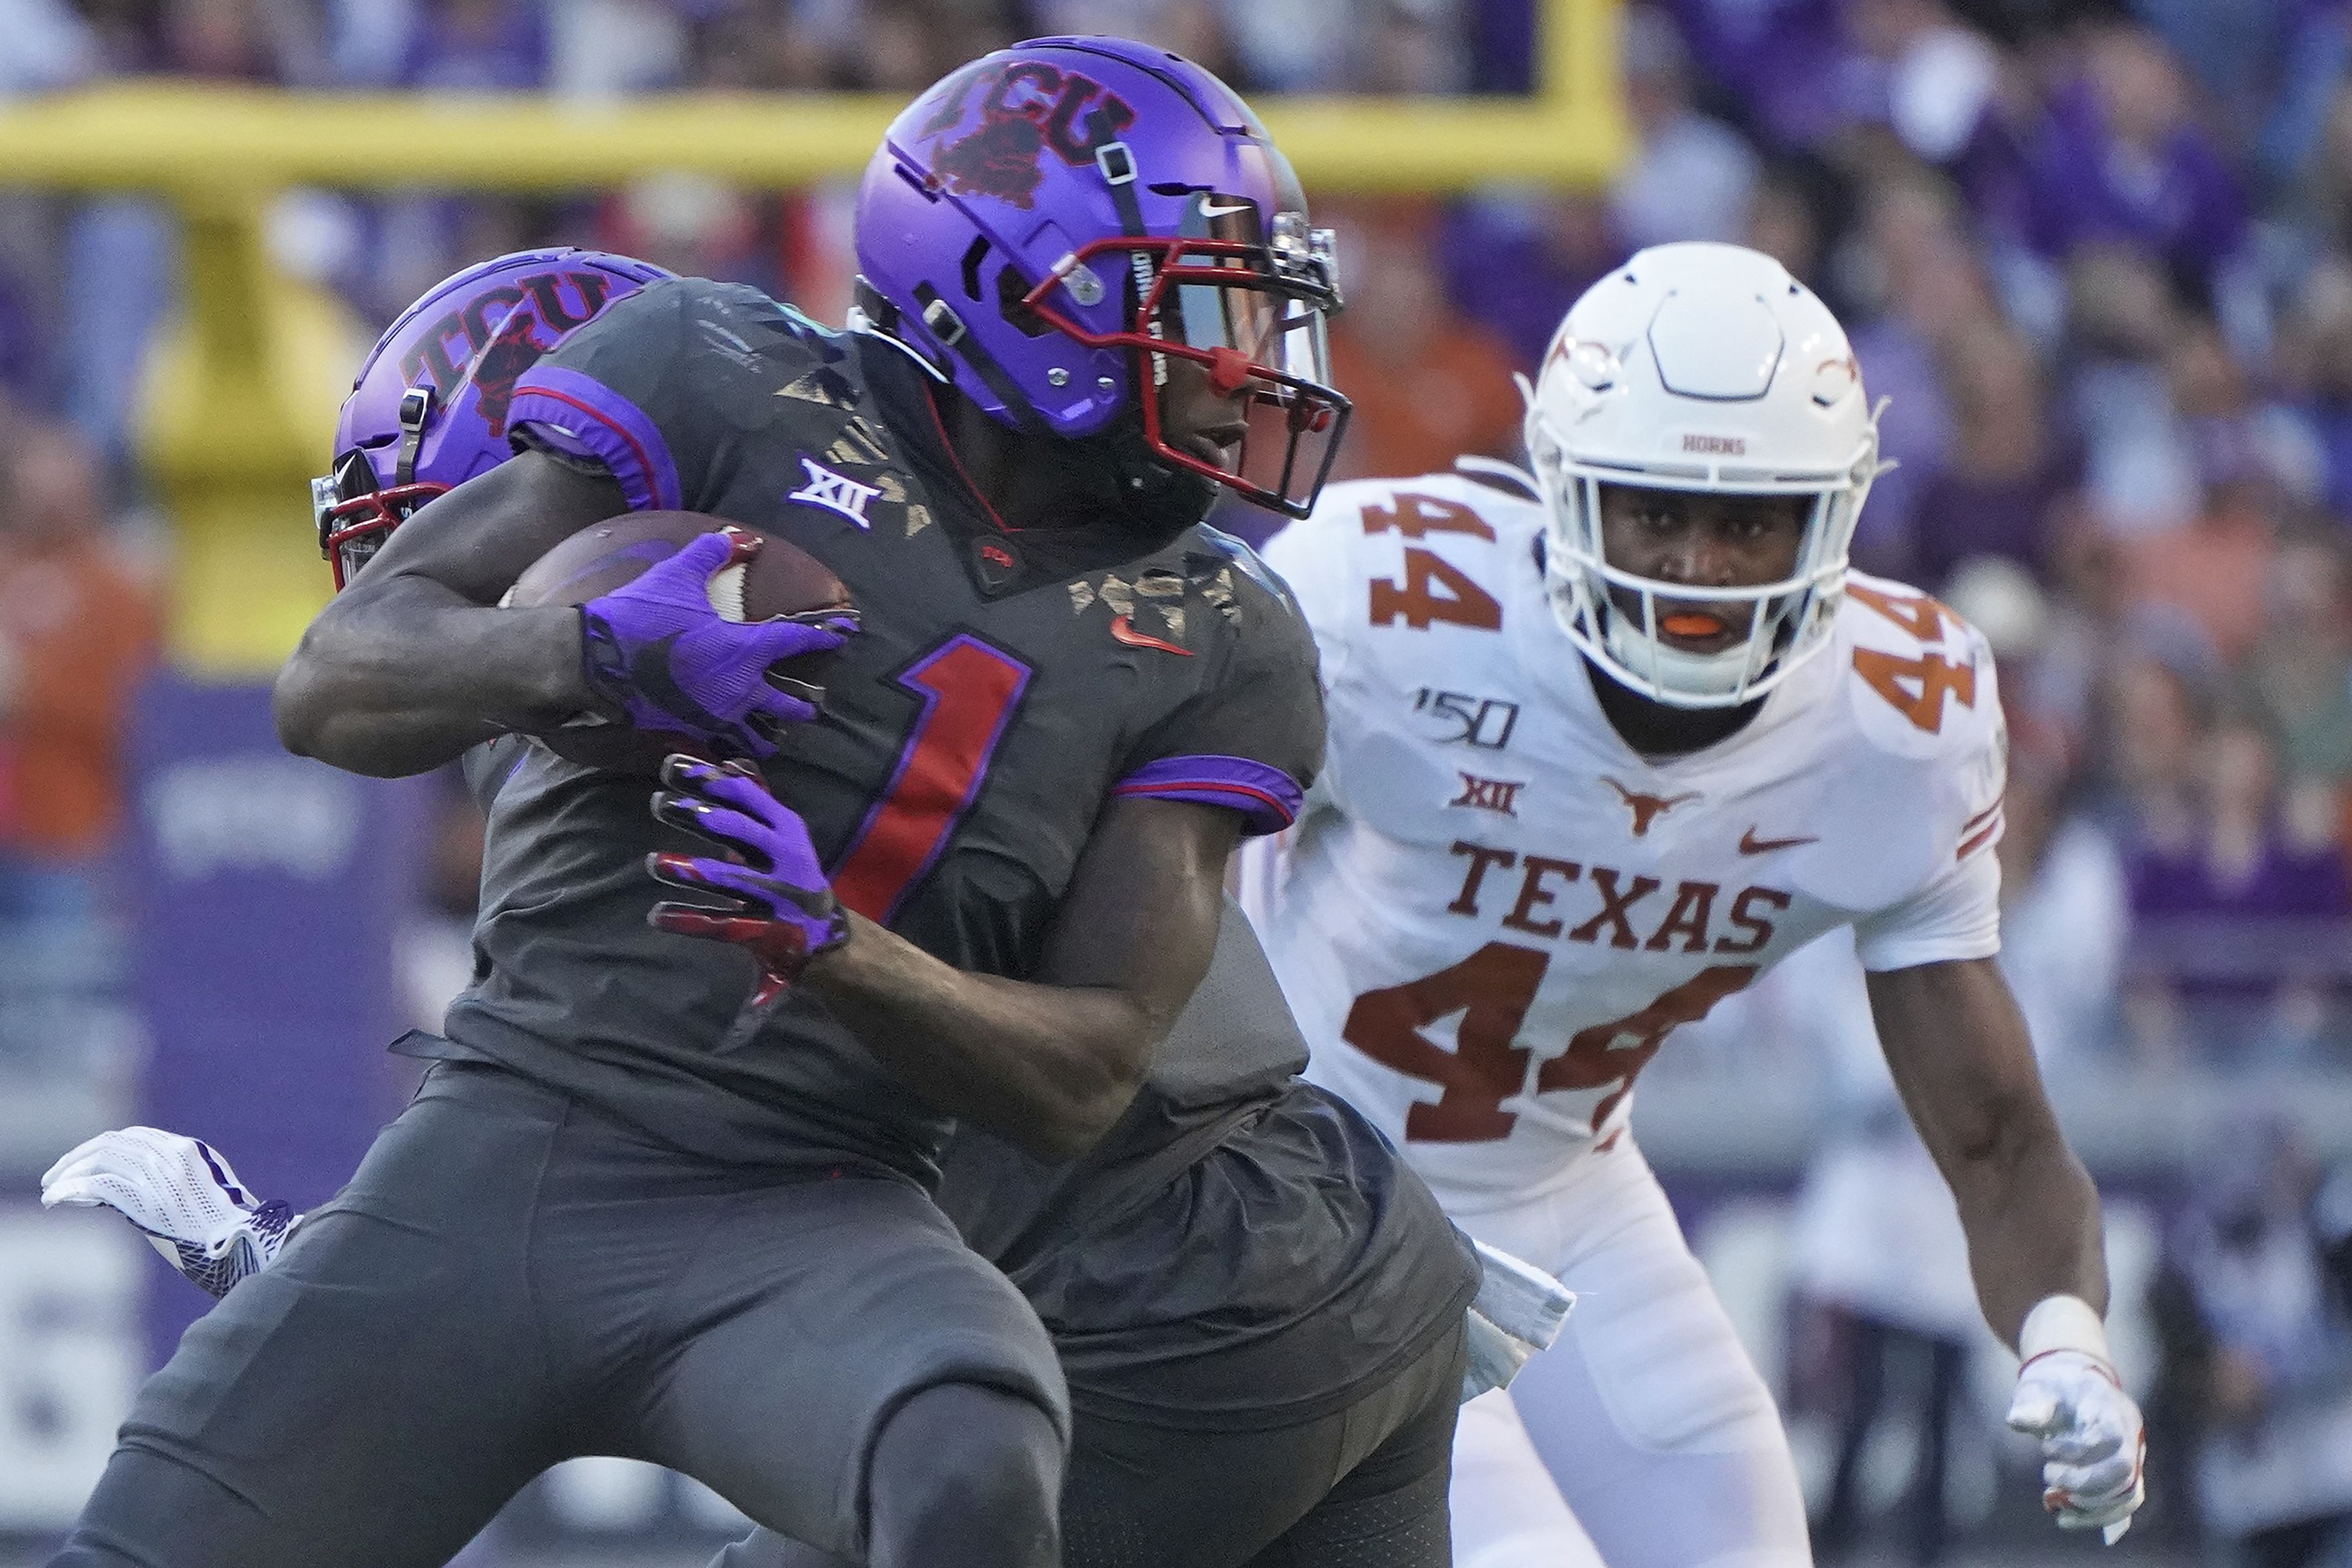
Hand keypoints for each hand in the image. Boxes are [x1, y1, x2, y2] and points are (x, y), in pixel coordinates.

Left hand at [40, 1127, 295, 1299]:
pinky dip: (72, 1190)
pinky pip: (100, 1186)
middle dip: (77, 1158)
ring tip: (51, 1190)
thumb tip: (127, 1192)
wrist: (245, 1246)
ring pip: (101, 1160)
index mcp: (191, 1150)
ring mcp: (163, 1176)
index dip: (102, 1148)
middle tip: (55, 1176)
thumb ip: (173, 1184)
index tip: (83, 1165)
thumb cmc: (228, 1232)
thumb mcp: (204, 1195)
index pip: (135, 1137)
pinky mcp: (150, 1200)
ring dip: (69, 1174)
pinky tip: (56, 1199)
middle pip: (112, 1143)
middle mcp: (175, 1155)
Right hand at [579, 526, 858, 761]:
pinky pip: (724, 745)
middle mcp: (738, 690)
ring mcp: (715, 716)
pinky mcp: (691, 731)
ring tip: (778, 734)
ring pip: (758, 736)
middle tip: (813, 707)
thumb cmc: (640, 616)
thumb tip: (740, 537)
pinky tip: (736, 746)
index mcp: (743, 650)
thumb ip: (712, 554)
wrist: (594, 660)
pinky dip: (735, 748)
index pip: (795, 640)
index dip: (822, 636)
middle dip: (803, 707)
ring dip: (771, 734)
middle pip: (786, 705)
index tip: (846, 635)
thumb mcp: (677, 577)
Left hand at [646, 754, 849, 1004]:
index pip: (746, 794)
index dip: (707, 779)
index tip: (670, 767)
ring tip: (652, 862)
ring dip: (688, 868)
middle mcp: (785, 855)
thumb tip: (728, 763)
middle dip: (696, 813)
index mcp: (786, 826)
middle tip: (658, 803)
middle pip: (738, 828)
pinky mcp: (763, 927)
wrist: (821, 928)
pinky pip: (720, 923)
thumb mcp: (781, 832)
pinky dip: (686, 919)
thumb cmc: (791, 870)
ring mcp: (776, 892)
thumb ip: (755, 801)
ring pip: (728, 877)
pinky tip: (656, 915)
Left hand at [2007, 1348, 2146, 1540]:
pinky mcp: (2127, 1473)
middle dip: (2084, 1483)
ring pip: (2128, 1493)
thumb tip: (2016, 1421)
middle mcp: (2129, 1432)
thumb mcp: (2037, 1388)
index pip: (2110, 1437)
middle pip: (2123, 1470)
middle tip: (2049, 1476)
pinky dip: (2096, 1516)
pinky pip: (2124, 1503)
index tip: (2046, 1447)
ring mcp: (2132, 1454)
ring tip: (2054, 1503)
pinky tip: (2066, 1518)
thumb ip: (2030, 1405)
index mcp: (2108, 1407)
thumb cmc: (2054, 1388)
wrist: (2074, 1384)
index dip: (2079, 1451)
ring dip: (2090, 1507)